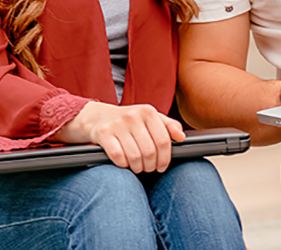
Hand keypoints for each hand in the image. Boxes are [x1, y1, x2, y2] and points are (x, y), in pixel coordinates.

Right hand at [59, 102, 184, 172]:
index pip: (164, 141)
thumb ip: (168, 126)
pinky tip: (125, 163)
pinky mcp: (103, 133)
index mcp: (148, 111)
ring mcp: (117, 124)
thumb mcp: (150, 118)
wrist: (99, 116)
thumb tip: (181, 137)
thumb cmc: (130, 121)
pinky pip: (118, 157)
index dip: (165, 158)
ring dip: (138, 167)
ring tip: (138, 167)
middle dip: (151, 165)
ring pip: (135, 156)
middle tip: (149, 168)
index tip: (162, 166)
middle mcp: (133, 116)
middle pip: (150, 151)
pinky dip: (123, 164)